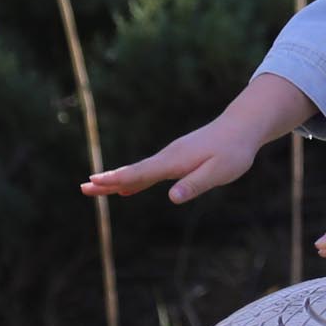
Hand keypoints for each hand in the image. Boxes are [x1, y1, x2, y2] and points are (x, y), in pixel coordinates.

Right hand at [85, 73, 318, 204]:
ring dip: (115, 180)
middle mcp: (168, 157)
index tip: (94, 184)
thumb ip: (195, 184)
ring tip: (94, 188)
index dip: (117, 181)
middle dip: (107, 180)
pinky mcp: (176, 158)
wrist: (242, 127)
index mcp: (175, 161)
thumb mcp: (219, 172)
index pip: (140, 174)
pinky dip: (133, 180)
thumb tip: (172, 198)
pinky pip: (149, 171)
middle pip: (132, 171)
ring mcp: (170, 157)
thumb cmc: (234, 151)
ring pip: (138, 171)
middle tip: (83, 188)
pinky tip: (126, 189)